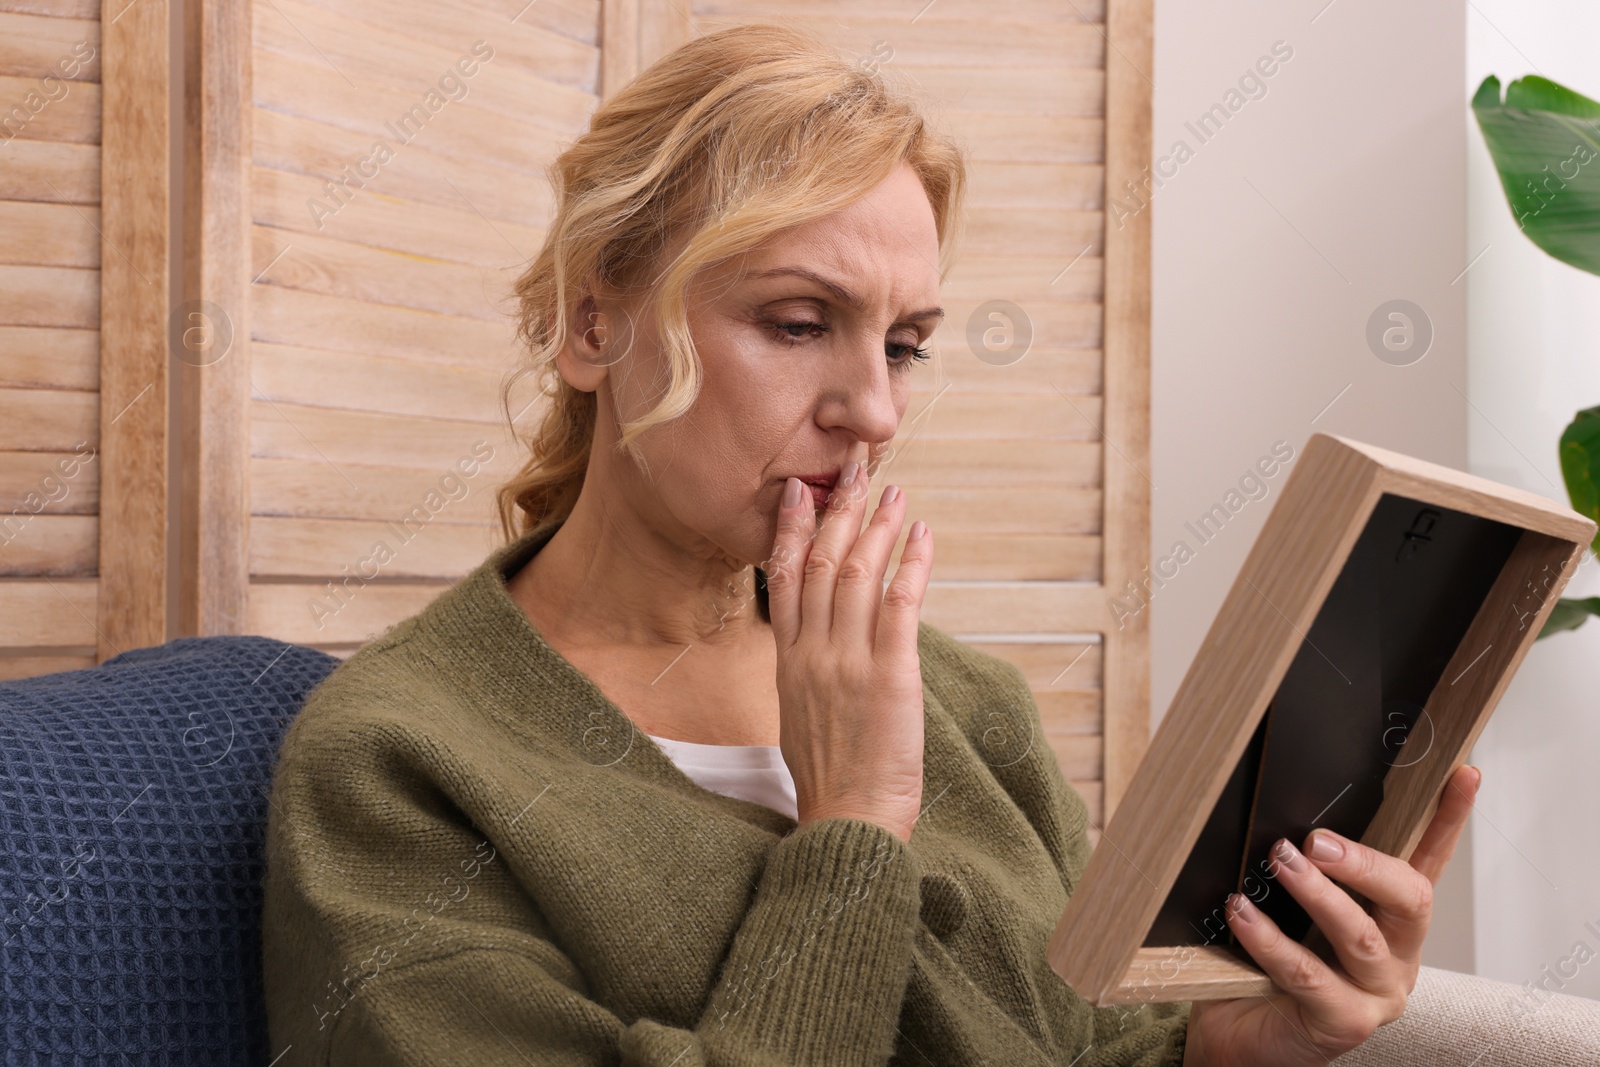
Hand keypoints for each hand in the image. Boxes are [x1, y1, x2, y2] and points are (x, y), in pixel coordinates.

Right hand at [763, 460, 932, 841]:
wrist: (847, 819)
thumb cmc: (831, 778)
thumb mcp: (800, 716)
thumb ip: (808, 673)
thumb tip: (822, 647)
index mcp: (789, 662)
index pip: (782, 578)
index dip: (791, 529)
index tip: (799, 492)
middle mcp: (812, 653)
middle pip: (818, 563)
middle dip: (838, 511)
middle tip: (853, 471)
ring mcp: (848, 661)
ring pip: (856, 574)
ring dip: (878, 528)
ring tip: (894, 493)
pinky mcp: (889, 673)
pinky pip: (899, 603)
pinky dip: (912, 564)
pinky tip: (923, 536)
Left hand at [1183, 764, 1481, 1065]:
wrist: (1240, 1039)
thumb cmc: (1265, 970)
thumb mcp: (1289, 912)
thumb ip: (1302, 872)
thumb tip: (1280, 815)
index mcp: (1391, 921)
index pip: (1428, 861)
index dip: (1447, 818)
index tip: (1462, 773)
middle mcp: (1396, 956)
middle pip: (1408, 898)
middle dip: (1365, 862)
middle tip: (1316, 839)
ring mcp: (1376, 992)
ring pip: (1359, 936)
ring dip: (1317, 893)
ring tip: (1280, 862)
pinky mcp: (1344, 1021)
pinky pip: (1307, 973)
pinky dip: (1270, 939)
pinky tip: (1242, 913)